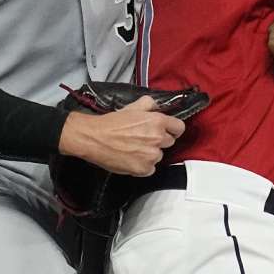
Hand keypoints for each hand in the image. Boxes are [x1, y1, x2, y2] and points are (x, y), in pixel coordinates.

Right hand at [58, 96, 184, 175]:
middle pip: (169, 142)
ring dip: (150, 153)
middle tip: (144, 138)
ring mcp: (151, 155)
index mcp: (158, 121)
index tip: (168, 131)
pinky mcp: (143, 169)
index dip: (173, 129)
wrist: (94, 138)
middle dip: (159, 140)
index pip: (179, 128)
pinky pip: (150, 168)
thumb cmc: (111, 122)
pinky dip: (143, 166)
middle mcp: (158, 138)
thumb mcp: (132, 106)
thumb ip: (149, 104)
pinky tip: (132, 158)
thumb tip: (157, 106)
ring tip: (135, 148)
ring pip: (159, 156)